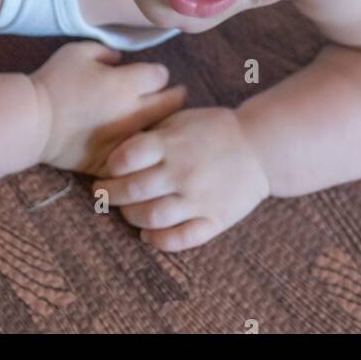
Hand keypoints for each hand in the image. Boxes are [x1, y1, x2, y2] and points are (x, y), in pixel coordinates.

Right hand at [30, 40, 186, 173]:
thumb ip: (106, 52)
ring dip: (161, 126)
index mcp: (128, 84)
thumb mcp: (79, 51)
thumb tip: (120, 60)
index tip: (153, 76)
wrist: (33, 121)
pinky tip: (141, 149)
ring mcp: (126, 141)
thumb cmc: (55, 81)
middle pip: (171, 105)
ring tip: (161, 122)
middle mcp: (134, 113)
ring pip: (158, 134)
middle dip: (175, 97)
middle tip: (177, 95)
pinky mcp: (113, 161)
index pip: (161, 75)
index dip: (158, 73)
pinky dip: (142, 153)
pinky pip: (137, 159)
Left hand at [92, 105, 269, 251]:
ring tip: (125, 210)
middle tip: (100, 193)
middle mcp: (182, 172)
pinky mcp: (215, 219)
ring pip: (153, 217)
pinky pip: (182, 238)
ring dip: (131, 217)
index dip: (113, 164)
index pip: (129, 156)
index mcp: (172, 143)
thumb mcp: (181, 119)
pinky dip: (160, 241)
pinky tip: (148, 234)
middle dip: (109, 194)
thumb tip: (116, 146)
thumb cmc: (213, 130)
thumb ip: (152, 133)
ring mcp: (199, 198)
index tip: (109, 167)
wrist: (260, 146)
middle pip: (134, 190)